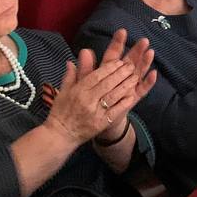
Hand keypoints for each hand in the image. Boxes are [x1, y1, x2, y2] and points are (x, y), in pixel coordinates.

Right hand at [46, 29, 156, 144]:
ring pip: (113, 96)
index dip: (109, 68)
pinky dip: (124, 103)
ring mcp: (95, 112)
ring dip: (126, 86)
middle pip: (107, 84)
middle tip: (131, 66)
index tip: (119, 62)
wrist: (61, 134)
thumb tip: (71, 61)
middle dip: (121, 74)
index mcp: (78, 91)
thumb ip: (70, 76)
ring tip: (135, 77)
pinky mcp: (101, 123)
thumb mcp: (63, 92)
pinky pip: (115, 111)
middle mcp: (87, 100)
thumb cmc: (61, 112)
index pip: (97, 76)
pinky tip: (132, 95)